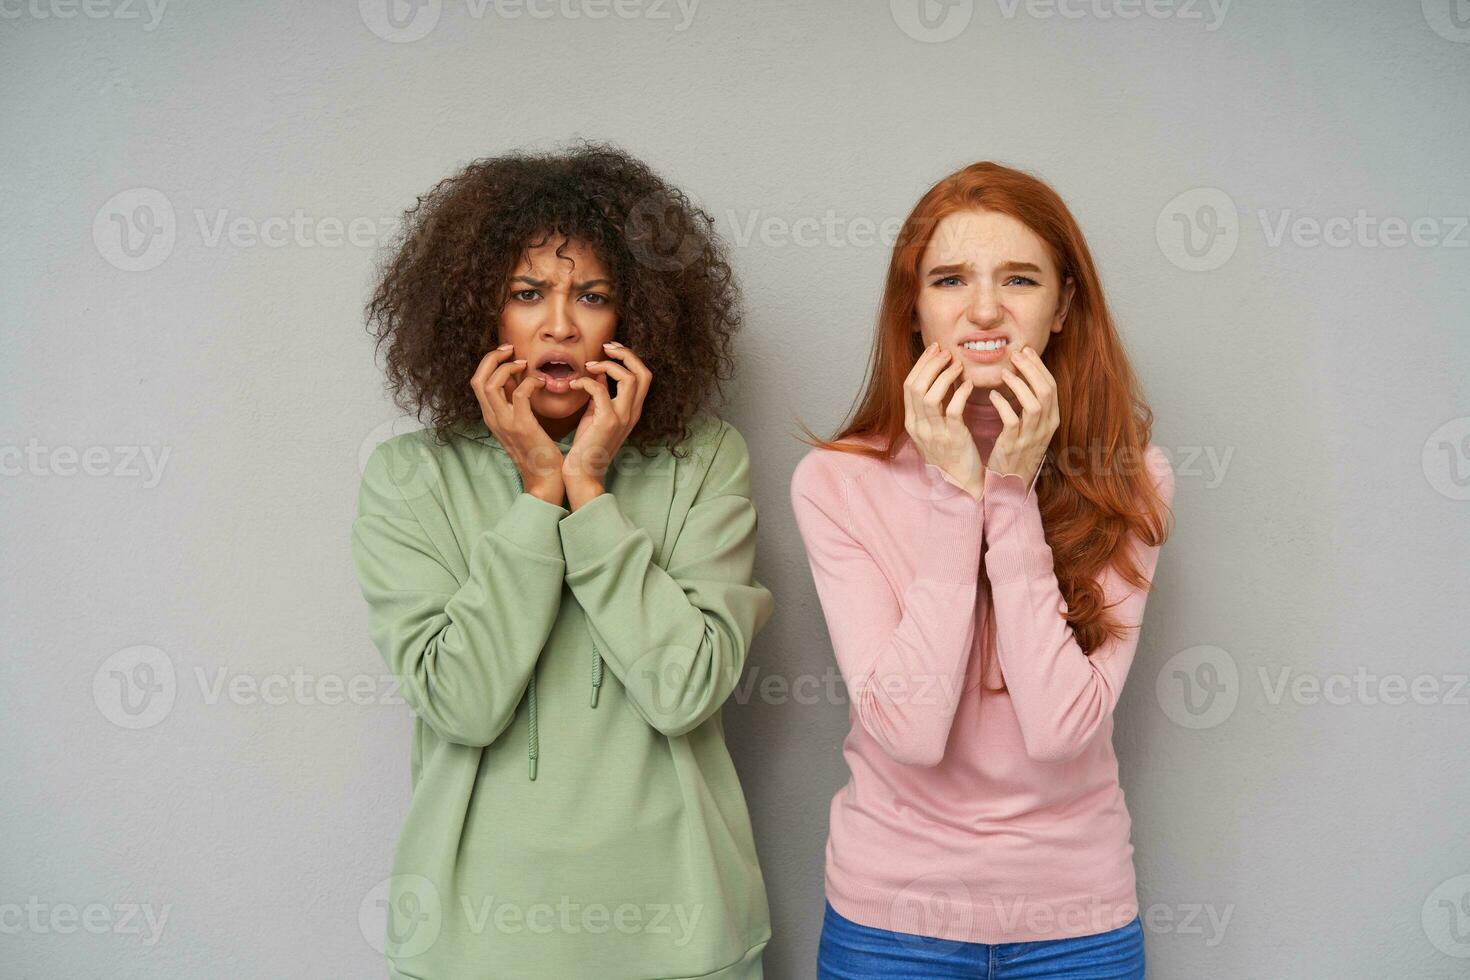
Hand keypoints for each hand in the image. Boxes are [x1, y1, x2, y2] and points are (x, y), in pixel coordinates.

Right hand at [470, 343, 564, 504]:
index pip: (477, 382)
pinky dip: (529, 382)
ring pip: (492, 383)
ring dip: (508, 367)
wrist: (544, 478)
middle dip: (492, 358)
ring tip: (525, 364)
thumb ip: (513, 402)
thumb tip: (516, 378)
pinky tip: (540, 382)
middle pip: (478, 379)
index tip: (507, 354)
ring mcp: (505, 423)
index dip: (489, 363)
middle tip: (510, 350)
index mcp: (491, 417)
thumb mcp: (518, 423)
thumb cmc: (537, 450)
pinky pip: (519, 394)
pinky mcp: (522, 426)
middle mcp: (493, 419)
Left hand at [563, 340, 650, 507]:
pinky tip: (574, 384)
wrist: (583, 472)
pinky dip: (587, 381)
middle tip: (606, 348)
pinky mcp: (607, 421)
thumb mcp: (596, 415)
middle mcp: (632, 412)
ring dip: (607, 365)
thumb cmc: (587, 445)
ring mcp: (622, 417)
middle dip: (626, 354)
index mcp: (632, 410)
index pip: (644, 376)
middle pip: (644, 373)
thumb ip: (601, 395)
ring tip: (588, 366)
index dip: (629, 358)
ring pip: (630, 378)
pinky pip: (601, 390)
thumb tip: (599, 376)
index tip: (609, 352)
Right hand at [904, 341, 982, 499]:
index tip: (935, 349)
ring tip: (958, 366)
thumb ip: (932, 406)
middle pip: (915, 387)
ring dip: (944, 376)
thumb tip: (938, 375)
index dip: (921, 364)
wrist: (961, 481)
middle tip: (946, 352)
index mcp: (912, 422)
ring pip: (930, 396)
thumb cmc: (950, 452)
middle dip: (930, 365)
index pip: (908, 385)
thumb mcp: (933, 429)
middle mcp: (918, 427)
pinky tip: (969, 385)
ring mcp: (934, 433)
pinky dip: (960, 393)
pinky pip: (953, 410)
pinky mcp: (953, 438)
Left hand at [986, 344, 1056, 486]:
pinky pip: (1012, 420)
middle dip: (1031, 369)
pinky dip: (1003, 405)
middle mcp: (1046, 426)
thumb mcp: (1031, 425)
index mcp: (1052, 419)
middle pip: (1046, 390)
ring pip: (1034, 404)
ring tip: (1004, 372)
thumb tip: (1021, 372)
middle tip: (1015, 355)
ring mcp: (1031, 436)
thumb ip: (1029, 402)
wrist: (1011, 480)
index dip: (1039, 367)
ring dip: (1019, 384)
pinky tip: (993, 395)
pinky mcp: (1014, 444)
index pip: (1052, 386)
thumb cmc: (1018, 448)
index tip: (1026, 351)